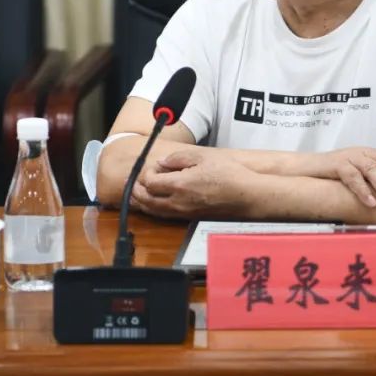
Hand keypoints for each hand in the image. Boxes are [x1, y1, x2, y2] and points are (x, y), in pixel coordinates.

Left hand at [131, 149, 255, 219]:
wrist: (246, 195)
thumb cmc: (228, 175)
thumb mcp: (203, 157)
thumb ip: (179, 158)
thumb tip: (163, 163)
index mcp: (179, 185)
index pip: (149, 182)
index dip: (145, 173)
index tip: (150, 166)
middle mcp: (177, 202)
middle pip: (147, 199)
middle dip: (135, 190)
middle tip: (129, 182)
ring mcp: (183, 212)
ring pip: (154, 210)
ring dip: (141, 202)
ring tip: (134, 195)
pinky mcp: (190, 218)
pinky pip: (164, 215)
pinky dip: (153, 210)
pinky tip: (153, 205)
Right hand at [311, 147, 375, 207]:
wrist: (306, 167)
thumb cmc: (334, 173)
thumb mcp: (357, 172)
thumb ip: (374, 177)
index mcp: (369, 153)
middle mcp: (362, 153)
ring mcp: (349, 157)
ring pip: (370, 168)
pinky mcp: (336, 165)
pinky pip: (352, 177)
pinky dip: (363, 190)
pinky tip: (371, 202)